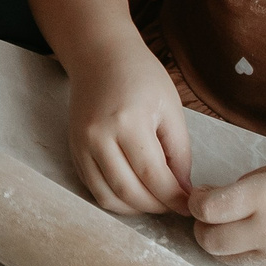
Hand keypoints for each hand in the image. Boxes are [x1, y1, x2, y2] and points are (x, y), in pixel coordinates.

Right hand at [65, 31, 193, 215]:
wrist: (100, 56)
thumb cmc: (141, 76)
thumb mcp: (171, 108)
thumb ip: (179, 153)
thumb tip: (183, 192)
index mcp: (127, 121)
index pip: (153, 175)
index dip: (174, 198)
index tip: (191, 205)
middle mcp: (98, 136)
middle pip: (129, 192)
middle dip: (157, 206)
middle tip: (176, 205)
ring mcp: (81, 145)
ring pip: (108, 198)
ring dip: (135, 209)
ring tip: (156, 200)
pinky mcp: (74, 151)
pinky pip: (94, 188)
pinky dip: (116, 198)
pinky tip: (135, 191)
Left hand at [189, 156, 265, 265]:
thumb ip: (247, 186)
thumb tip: (214, 198)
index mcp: (264, 196)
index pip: (206, 209)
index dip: (196, 202)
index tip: (201, 195)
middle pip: (209, 240)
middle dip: (201, 227)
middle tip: (209, 215)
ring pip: (228, 259)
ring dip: (220, 244)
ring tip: (230, 227)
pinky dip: (246, 254)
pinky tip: (257, 238)